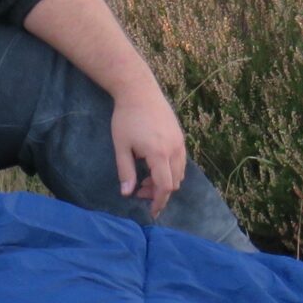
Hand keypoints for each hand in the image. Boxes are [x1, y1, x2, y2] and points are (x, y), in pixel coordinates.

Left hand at [110, 85, 187, 217]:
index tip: (151, 211)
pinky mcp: (180, 136)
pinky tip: (153, 165)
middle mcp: (174, 150)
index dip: (158, 201)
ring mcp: (180, 142)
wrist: (139, 90)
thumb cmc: (126, 118)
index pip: (164, 187)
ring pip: (179, 172)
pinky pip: (180, 161)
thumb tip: (127, 194)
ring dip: (165, 181)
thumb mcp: (121, 146)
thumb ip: (126, 171)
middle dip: (159, 192)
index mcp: (159, 154)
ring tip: (144, 178)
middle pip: (174, 182)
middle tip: (139, 191)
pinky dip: (170, 170)